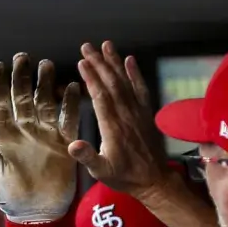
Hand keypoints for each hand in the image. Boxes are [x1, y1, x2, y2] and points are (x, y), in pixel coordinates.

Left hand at [0, 53, 82, 222]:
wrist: (37, 215)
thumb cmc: (11, 197)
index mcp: (5, 136)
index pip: (0, 104)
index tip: (0, 66)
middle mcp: (25, 131)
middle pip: (23, 98)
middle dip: (22, 77)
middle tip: (23, 58)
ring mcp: (45, 135)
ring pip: (46, 102)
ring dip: (45, 84)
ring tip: (46, 66)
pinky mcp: (64, 143)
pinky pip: (69, 119)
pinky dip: (71, 104)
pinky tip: (72, 88)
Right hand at [67, 41, 176, 199]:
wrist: (155, 180)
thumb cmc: (124, 177)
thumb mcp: (101, 172)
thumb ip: (88, 157)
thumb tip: (72, 145)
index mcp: (113, 128)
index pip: (101, 97)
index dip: (91, 78)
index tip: (82, 62)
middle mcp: (126, 115)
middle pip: (112, 84)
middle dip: (99, 63)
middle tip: (87, 46)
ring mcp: (138, 112)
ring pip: (125, 82)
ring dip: (115, 63)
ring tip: (106, 45)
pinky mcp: (146, 113)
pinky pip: (140, 89)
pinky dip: (135, 73)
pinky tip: (129, 60)